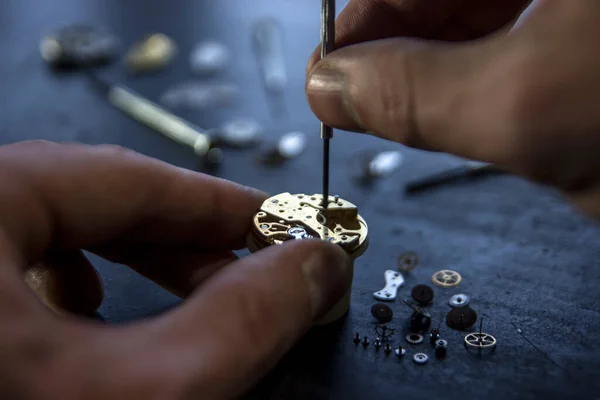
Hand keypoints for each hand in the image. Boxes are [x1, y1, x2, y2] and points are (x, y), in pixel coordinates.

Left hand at [0, 141, 350, 398]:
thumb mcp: (134, 393)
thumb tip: (310, 268)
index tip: (279, 222)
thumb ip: (238, 322)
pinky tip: (87, 323)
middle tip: (253, 269)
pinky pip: (16, 268)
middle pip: (95, 201)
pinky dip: (73, 290)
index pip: (130, 177)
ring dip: (135, 261)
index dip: (222, 202)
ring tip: (186, 293)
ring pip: (57, 233)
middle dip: (188, 238)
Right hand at [306, 0, 599, 219]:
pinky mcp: (581, 43)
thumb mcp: (522, 107)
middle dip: (393, 48)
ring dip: (432, 68)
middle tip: (356, 99)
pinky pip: (513, 47)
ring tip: (406, 112)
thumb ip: (412, 92)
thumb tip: (334, 88)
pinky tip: (465, 106)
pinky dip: (477, 80)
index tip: (327, 71)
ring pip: (474, 23)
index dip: (358, 22)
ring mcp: (568, 12)